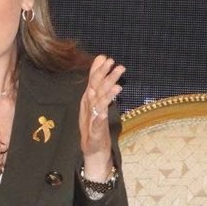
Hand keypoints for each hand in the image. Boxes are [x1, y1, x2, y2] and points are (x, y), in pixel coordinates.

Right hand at [79, 55, 124, 173]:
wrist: (92, 147)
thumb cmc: (95, 122)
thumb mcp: (97, 100)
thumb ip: (99, 82)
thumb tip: (104, 61)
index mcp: (89, 98)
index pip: (93, 81)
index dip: (98, 69)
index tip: (106, 58)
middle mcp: (89, 106)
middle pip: (97, 89)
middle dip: (106, 77)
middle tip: (116, 66)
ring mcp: (91, 118)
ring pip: (98, 104)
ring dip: (107, 95)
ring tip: (117, 87)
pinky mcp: (94, 131)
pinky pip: (97, 122)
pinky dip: (100, 116)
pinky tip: (105, 111)